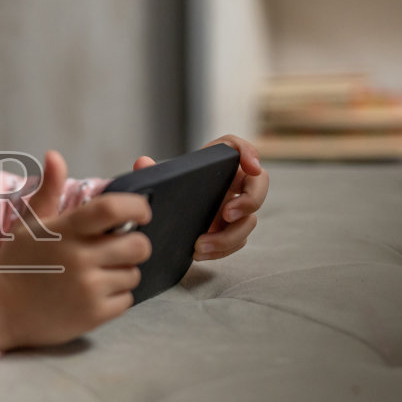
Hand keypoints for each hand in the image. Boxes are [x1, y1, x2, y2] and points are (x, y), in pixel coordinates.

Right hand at [0, 149, 151, 350]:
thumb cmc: (17, 264)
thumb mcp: (28, 225)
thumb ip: (48, 191)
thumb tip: (55, 155)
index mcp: (65, 230)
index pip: (113, 209)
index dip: (137, 207)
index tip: (140, 212)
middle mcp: (79, 258)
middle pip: (138, 244)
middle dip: (135, 243)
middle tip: (119, 246)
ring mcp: (88, 288)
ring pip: (134, 273)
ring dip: (123, 271)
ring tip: (99, 273)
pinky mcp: (94, 315)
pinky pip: (127, 300)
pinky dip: (117, 296)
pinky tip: (94, 293)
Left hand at [131, 135, 266, 260]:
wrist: (171, 216)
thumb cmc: (170, 191)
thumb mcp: (160, 182)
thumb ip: (152, 171)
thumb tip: (142, 163)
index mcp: (218, 164)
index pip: (239, 148)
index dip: (249, 153)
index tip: (251, 167)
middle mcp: (233, 184)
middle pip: (259, 185)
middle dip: (249, 201)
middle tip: (227, 214)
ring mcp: (236, 208)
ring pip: (250, 220)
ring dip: (229, 236)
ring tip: (201, 245)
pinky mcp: (231, 231)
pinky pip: (237, 242)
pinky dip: (221, 250)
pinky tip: (200, 253)